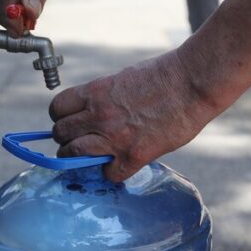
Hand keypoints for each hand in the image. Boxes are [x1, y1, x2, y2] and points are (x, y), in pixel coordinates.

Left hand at [50, 51, 220, 181]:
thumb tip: (92, 112)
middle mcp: (98, 115)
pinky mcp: (133, 155)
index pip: (57, 108)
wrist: (193, 82)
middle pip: (60, 134)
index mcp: (95, 92)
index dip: (61, 117)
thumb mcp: (122, 78)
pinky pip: (109, 174)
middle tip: (77, 142)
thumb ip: (103, 98)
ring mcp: (114, 137)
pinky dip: (111, 172)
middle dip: (66, 139)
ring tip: (90, 156)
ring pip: (74, 155)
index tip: (69, 121)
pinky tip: (119, 165)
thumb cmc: (164, 75)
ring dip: (78, 158)